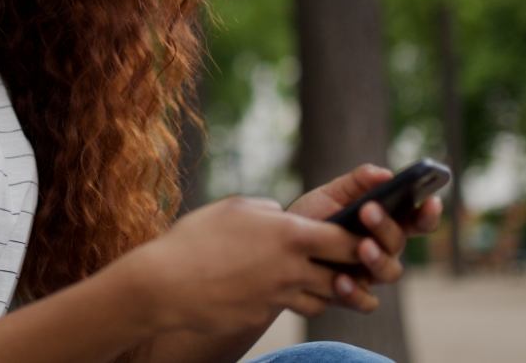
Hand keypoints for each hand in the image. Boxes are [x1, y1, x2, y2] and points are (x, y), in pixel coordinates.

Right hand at [120, 196, 361, 336]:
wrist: (165, 284)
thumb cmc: (196, 238)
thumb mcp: (235, 209)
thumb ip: (268, 210)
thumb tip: (282, 214)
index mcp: (290, 235)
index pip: (347, 240)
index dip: (358, 239)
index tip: (359, 236)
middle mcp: (292, 269)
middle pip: (344, 274)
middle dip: (349, 268)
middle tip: (345, 261)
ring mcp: (279, 297)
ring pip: (322, 298)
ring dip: (322, 288)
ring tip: (307, 275)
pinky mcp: (263, 316)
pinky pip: (289, 308)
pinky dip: (289, 300)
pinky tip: (270, 288)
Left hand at [288, 164, 443, 310]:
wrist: (276, 246)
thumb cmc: (311, 217)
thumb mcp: (330, 194)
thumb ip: (357, 182)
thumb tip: (385, 174)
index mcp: (385, 223)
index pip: (416, 221)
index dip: (428, 213)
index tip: (430, 200)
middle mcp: (383, 250)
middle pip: (399, 243)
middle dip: (386, 226)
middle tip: (369, 210)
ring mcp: (370, 274)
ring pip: (390, 273)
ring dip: (378, 258)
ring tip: (361, 247)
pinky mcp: (353, 296)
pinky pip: (366, 302)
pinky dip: (356, 292)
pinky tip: (341, 280)